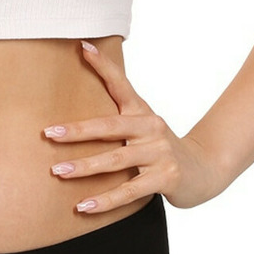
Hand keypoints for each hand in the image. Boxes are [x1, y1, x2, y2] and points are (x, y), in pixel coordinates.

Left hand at [43, 40, 224, 212]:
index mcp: (142, 112)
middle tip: (49, 134)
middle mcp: (151, 128)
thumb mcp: (143, 126)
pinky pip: (130, 190)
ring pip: (117, 160)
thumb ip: (117, 116)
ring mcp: (160, 153)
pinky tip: (83, 206)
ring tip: (58, 172)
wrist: (205, 170)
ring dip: (85, 167)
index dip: (103, 66)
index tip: (81, 47)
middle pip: (110, 126)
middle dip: (77, 131)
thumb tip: (81, 100)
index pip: (120, 84)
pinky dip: (105, 200)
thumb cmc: (161, 148)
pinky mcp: (166, 178)